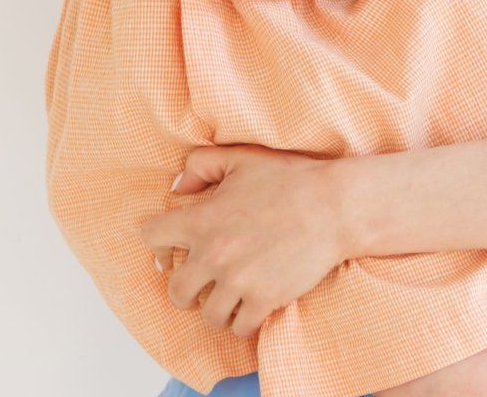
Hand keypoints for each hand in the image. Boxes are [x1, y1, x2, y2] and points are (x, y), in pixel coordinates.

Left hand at [140, 145, 352, 338]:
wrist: (335, 207)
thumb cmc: (290, 180)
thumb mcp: (242, 159)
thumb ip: (201, 165)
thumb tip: (177, 188)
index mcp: (202, 219)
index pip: (152, 237)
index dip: (159, 244)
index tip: (173, 249)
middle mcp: (214, 254)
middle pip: (176, 291)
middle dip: (187, 289)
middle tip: (202, 284)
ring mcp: (238, 280)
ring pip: (208, 315)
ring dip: (218, 308)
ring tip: (231, 297)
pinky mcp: (264, 300)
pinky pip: (239, 327)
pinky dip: (244, 320)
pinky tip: (254, 306)